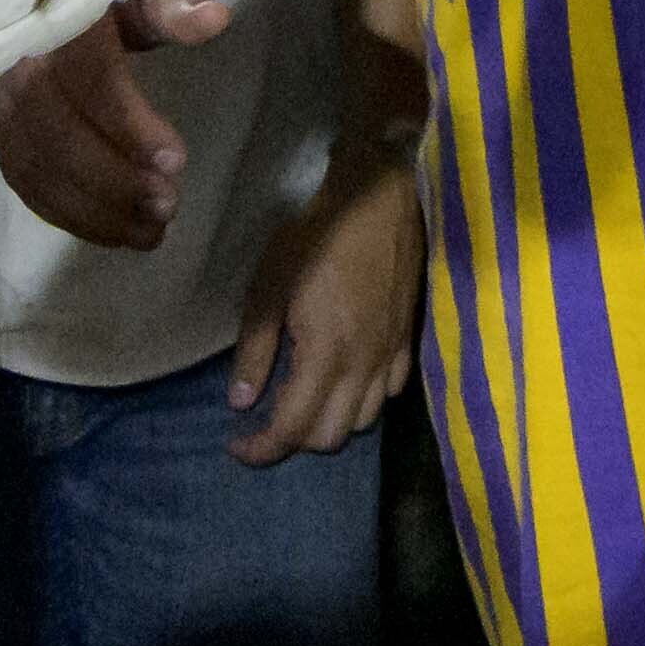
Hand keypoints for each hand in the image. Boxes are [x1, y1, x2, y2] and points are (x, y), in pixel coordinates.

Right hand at [0, 0, 228, 252]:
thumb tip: (212, 19)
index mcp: (56, 13)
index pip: (85, 75)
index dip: (127, 124)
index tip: (177, 162)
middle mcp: (14, 58)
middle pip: (50, 131)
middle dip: (109, 179)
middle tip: (167, 208)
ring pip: (30, 164)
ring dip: (90, 209)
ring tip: (150, 233)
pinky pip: (21, 178)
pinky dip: (63, 212)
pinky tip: (111, 229)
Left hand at [225, 151, 424, 468]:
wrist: (378, 197)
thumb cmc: (315, 236)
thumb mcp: (269, 287)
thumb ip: (255, 350)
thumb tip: (240, 402)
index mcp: (326, 353)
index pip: (293, 428)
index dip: (261, 448)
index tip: (236, 443)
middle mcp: (364, 364)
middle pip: (331, 437)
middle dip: (294, 439)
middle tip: (267, 416)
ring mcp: (391, 352)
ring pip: (364, 419)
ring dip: (330, 421)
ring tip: (304, 396)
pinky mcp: (408, 337)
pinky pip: (391, 391)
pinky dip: (364, 399)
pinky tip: (345, 376)